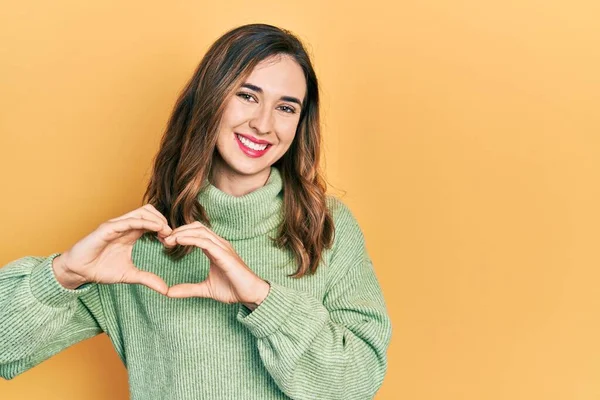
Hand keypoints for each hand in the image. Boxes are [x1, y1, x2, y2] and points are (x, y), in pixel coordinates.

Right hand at [53, 204, 172, 293]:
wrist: (78, 271)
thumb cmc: (100, 269)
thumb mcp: (129, 275)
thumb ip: (147, 279)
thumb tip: (165, 290)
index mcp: (131, 233)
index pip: (152, 221)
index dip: (165, 228)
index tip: (172, 240)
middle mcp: (125, 226)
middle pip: (150, 212)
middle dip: (163, 221)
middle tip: (171, 236)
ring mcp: (117, 225)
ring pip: (142, 212)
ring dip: (157, 220)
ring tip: (166, 232)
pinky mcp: (108, 228)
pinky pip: (129, 221)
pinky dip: (144, 222)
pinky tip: (156, 229)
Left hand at [164, 221, 269, 307]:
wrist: (251, 294)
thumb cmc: (233, 289)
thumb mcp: (206, 289)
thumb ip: (188, 289)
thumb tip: (169, 293)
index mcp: (215, 249)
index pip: (195, 233)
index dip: (179, 234)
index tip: (164, 241)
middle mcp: (219, 244)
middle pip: (196, 227)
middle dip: (178, 230)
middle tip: (162, 238)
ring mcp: (223, 247)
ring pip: (199, 231)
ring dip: (181, 233)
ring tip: (167, 240)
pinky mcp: (224, 254)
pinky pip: (205, 241)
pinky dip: (190, 239)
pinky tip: (178, 241)